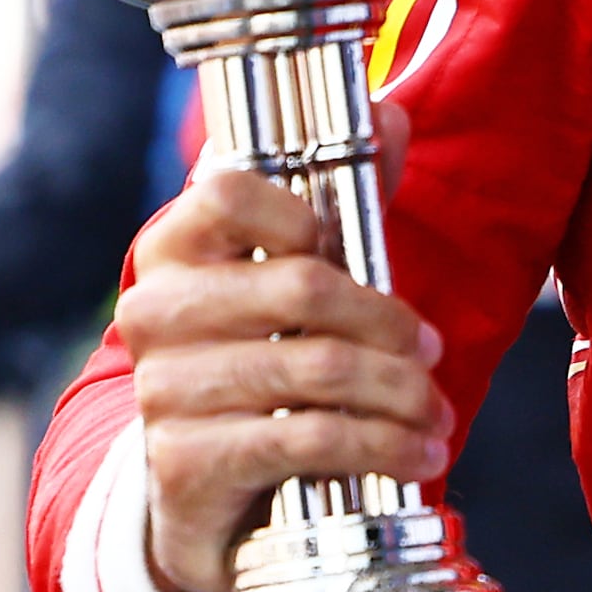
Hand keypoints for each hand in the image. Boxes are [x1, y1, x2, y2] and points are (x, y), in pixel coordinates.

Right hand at [113, 156, 447, 591]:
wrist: (208, 479)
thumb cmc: (268, 353)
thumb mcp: (304, 273)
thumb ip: (347, 195)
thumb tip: (387, 111)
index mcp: (176, 248)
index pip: (228, 190)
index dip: (302, 211)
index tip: (347, 247)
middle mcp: (156, 310)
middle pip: (302, 287)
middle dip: (390, 323)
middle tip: (433, 352)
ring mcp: (164, 387)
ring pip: (317, 369)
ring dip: (401, 394)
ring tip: (436, 414)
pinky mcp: (185, 460)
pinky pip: (307, 439)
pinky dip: (382, 446)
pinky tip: (419, 455)